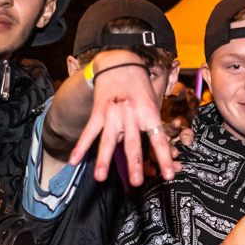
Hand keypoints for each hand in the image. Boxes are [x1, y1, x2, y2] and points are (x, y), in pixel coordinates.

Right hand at [69, 65, 176, 185]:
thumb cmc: (140, 86)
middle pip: (133, 143)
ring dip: (104, 160)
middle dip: (135, 164)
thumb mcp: (153, 102)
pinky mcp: (98, 112)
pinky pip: (89, 132)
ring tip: (100, 178)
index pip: (158, 139)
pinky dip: (81, 146)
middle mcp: (131, 114)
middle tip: (137, 182)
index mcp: (149, 112)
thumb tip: (159, 152)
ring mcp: (113, 113)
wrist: (119, 62)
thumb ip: (153, 125)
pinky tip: (75, 160)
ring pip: (108, 140)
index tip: (169, 175)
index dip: (164, 158)